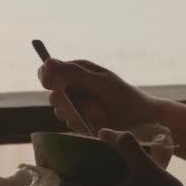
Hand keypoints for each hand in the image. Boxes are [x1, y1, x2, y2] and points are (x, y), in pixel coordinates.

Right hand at [37, 58, 159, 131]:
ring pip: (59, 111)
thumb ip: (72, 72)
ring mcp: (74, 105)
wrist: (139, 117)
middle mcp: (72, 87)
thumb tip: (47, 61)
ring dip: (80, 113)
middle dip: (70, 102)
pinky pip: (70, 124)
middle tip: (90, 102)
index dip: (46, 78)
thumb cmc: (121, 93)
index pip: (47, 72)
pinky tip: (99, 120)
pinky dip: (84, 122)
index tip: (55, 85)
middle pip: (52, 95)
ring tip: (100, 111)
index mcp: (76, 71)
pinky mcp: (78, 121)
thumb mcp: (98, 81)